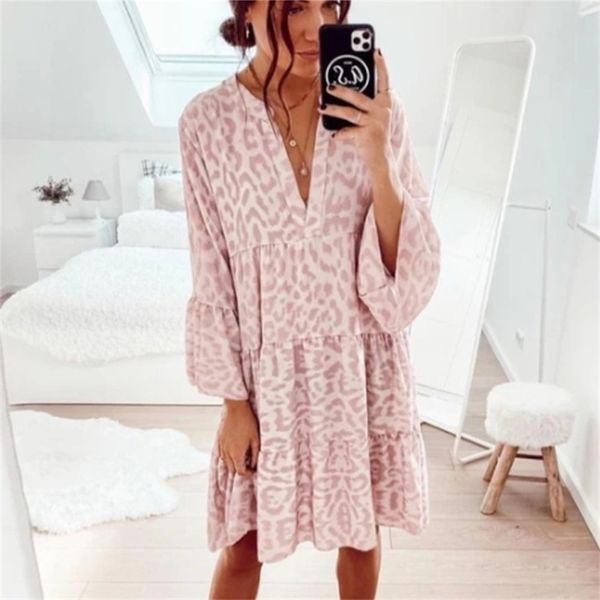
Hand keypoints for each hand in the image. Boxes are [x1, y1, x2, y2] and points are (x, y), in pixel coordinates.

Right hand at [218, 402, 259, 477]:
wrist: (235, 408)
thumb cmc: (247, 422)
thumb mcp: (255, 439)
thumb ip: (255, 454)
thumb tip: (255, 464)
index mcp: (236, 453)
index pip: (240, 472)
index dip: (248, 473)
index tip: (253, 469)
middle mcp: (227, 452)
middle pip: (232, 469)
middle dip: (240, 469)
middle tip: (248, 464)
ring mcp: (222, 446)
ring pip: (225, 462)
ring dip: (233, 463)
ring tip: (241, 458)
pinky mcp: (219, 439)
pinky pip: (221, 453)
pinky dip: (227, 456)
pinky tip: (233, 451)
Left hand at [318, 47, 393, 173]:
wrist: (381, 157)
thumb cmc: (373, 133)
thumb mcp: (373, 115)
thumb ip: (365, 103)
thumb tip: (341, 89)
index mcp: (384, 102)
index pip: (384, 80)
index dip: (381, 66)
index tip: (376, 50)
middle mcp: (381, 111)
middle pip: (359, 97)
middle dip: (343, 91)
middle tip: (329, 86)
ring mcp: (374, 123)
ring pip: (350, 113)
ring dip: (334, 110)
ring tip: (322, 107)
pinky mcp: (367, 136)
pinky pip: (349, 132)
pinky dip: (340, 134)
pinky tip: (334, 135)